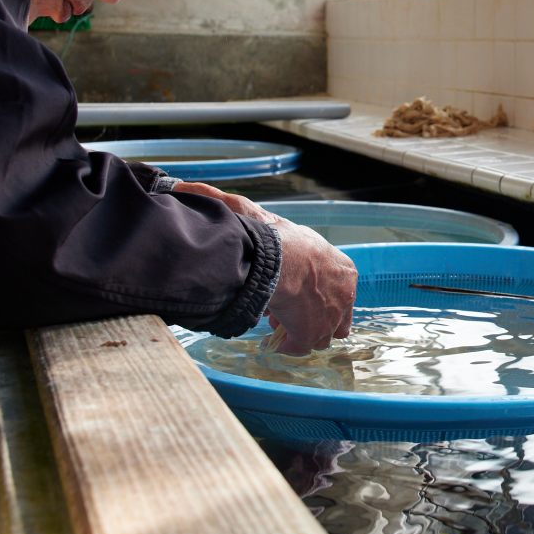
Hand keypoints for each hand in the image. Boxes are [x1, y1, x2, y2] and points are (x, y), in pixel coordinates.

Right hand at [170, 181, 355, 352]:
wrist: (274, 262)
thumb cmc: (272, 239)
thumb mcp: (260, 215)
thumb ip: (234, 206)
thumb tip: (189, 186)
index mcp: (341, 267)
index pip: (336, 285)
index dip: (311, 290)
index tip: (291, 290)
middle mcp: (344, 294)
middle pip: (332, 312)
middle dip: (309, 313)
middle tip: (284, 311)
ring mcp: (331, 318)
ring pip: (319, 332)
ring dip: (298, 329)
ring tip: (277, 323)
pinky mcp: (313, 335)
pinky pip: (302, 347)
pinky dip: (289, 345)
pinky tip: (276, 341)